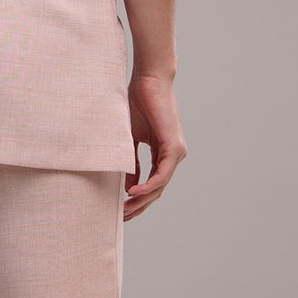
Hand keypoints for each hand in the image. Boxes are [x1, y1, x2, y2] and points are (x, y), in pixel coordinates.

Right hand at [124, 71, 186, 220]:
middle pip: (158, 190)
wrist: (149, 79)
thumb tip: (128, 185)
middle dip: (140, 206)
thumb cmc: (138, 101)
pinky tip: (133, 192)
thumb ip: (132, 160)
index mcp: (163, 152)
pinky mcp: (174, 146)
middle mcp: (173, 155)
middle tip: (123, 218)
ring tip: (126, 210)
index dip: (138, 198)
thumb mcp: (130, 137)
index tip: (121, 208)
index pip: (153, 183)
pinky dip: (148, 186)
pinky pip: (162, 175)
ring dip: (143, 200)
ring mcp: (175, 152)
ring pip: (161, 186)